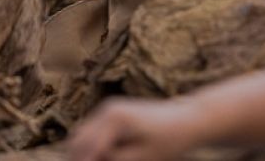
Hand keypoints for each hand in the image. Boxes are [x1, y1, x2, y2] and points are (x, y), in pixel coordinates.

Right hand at [67, 97, 206, 160]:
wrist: (186, 120)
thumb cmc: (167, 142)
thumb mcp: (139, 159)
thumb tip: (89, 160)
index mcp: (113, 120)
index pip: (86, 150)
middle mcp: (106, 110)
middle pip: (77, 141)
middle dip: (79, 158)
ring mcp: (108, 109)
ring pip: (81, 136)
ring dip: (83, 153)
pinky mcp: (112, 113)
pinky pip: (92, 132)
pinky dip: (91, 147)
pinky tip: (102, 158)